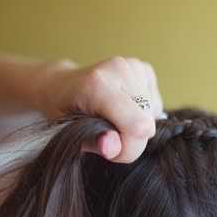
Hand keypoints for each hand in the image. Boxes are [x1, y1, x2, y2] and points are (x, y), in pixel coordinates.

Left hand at [29, 56, 162, 163]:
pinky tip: (123, 107)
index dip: (128, 149)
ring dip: (136, 125)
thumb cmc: (62, 111)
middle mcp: (119, 69)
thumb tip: (113, 147)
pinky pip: (156, 104)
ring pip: (153, 116)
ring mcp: (133, 66)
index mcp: (96, 85)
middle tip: (108, 134)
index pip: (136, 126)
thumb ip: (93, 143)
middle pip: (147, 123)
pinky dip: (143, 113)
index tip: (110, 149)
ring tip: (112, 117)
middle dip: (132, 139)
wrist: (61, 85)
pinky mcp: (144, 68)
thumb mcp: (68, 133)